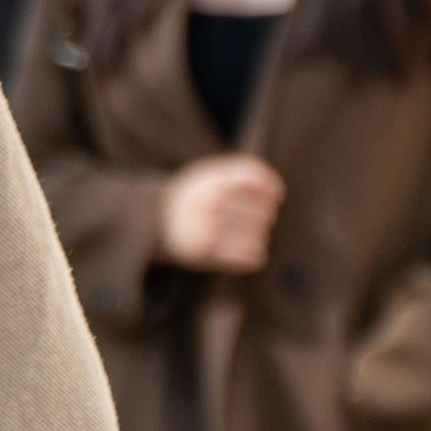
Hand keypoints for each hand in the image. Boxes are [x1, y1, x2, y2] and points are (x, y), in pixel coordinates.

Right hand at [155, 155, 286, 275]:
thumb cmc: (194, 195)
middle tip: (254, 218)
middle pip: (263, 212)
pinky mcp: (205, 253)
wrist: (154, 219)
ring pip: (257, 238)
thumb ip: (240, 172)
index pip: (257, 181)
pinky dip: (255, 256)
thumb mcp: (209, 172)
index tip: (273, 196)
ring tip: (248, 235)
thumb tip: (276, 190)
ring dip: (258, 238)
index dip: (272, 189)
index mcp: (212, 180)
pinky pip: (248, 258)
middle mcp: (209, 203)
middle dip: (265, 216)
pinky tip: (248, 252)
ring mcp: (206, 229)